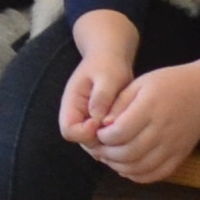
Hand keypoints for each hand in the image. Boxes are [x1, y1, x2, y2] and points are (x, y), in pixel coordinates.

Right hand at [55, 11, 144, 144]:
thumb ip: (101, 96)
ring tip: (128, 132)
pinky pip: (104, 139)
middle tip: (121, 131)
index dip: (84, 133)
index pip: (68, 131)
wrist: (111, 56)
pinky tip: (130, 133)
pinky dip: (116, 140)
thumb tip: (98, 119)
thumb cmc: (108, 63)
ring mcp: (87, 119)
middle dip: (100, 141)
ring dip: (110, 142)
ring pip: (94, 143)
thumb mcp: (107, 76)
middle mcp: (76, 115)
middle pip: (81, 141)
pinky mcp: (99, 122)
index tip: (101, 123)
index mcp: (71, 103)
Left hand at [81, 65, 199, 183]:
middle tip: (99, 148)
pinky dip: (138, 175)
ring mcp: (173, 146)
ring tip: (109, 158)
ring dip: (119, 166)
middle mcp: (163, 130)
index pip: (120, 132)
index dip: (103, 136)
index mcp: (150, 108)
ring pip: (140, 167)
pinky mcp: (180, 156)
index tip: (98, 132)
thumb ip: (119, 103)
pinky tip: (127, 167)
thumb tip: (102, 125)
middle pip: (128, 152)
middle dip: (107, 153)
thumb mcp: (140, 83)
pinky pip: (156, 174)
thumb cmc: (169, 84)